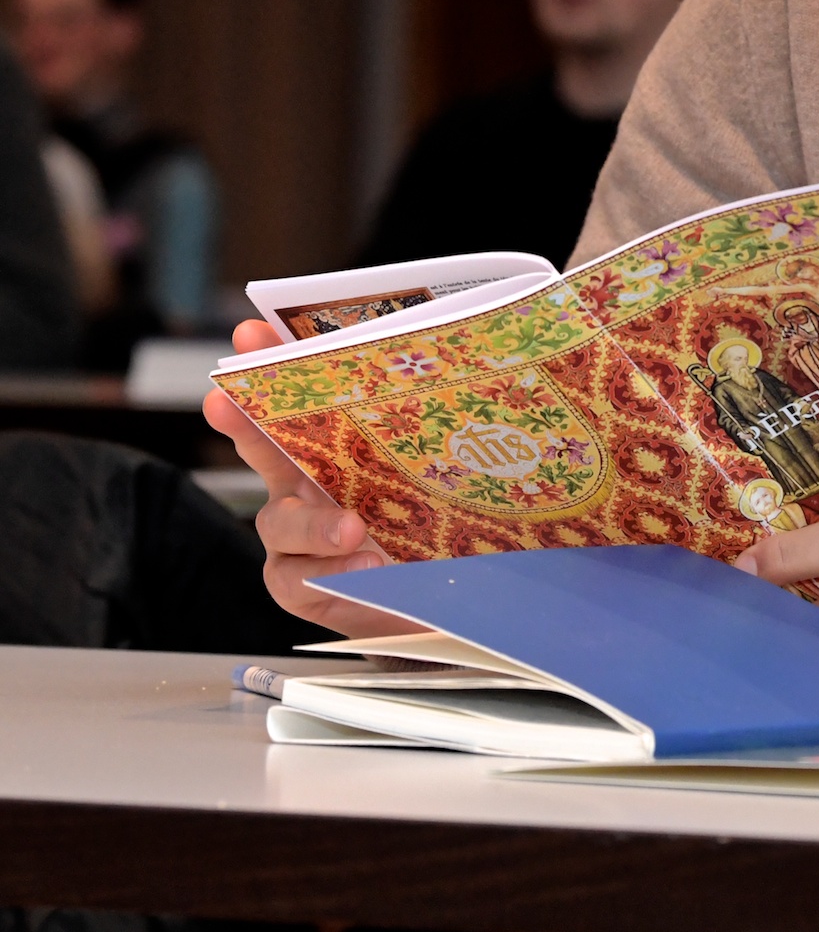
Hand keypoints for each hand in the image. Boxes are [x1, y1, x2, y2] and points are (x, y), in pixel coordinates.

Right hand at [201, 319, 417, 638]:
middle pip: (263, 447)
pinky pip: (300, 579)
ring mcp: (295, 537)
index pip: (299, 397)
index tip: (255, 332)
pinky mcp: (301, 586)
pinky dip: (331, 574)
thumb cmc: (437, 522)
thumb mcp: (443, 465)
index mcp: (334, 444)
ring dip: (313, 523)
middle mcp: (304, 484)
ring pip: (279, 522)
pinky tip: (365, 567)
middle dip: (242, 420)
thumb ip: (446, 420)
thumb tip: (481, 350)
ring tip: (352, 527)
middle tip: (226, 400)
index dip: (272, 364)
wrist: (436, 599)